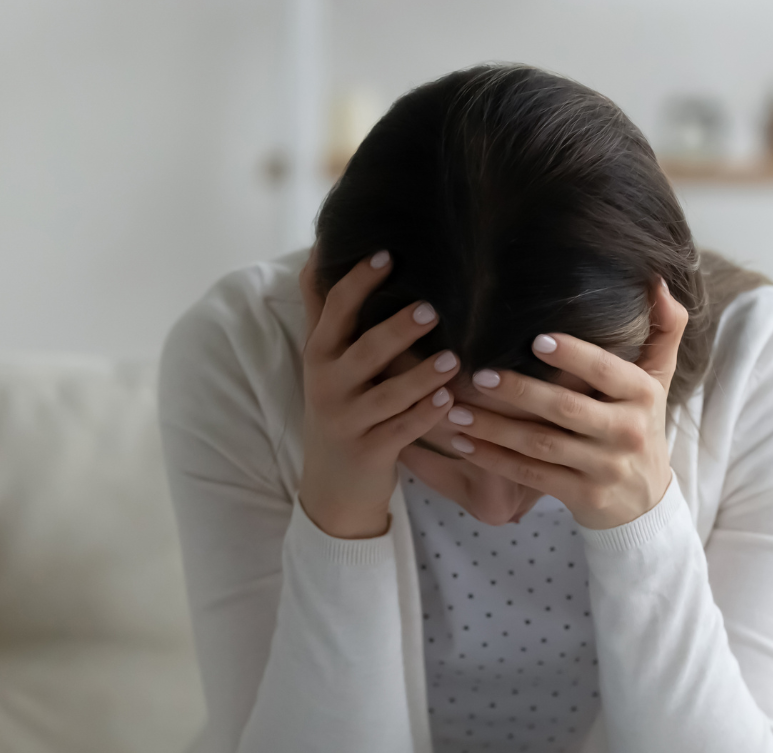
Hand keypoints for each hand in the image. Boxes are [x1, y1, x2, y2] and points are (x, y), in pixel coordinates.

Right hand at [297, 250, 458, 538]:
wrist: (331, 485)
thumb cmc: (339, 406)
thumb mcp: (326, 359)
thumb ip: (324, 308)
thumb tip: (320, 248)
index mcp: (320, 354)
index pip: (335, 310)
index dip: (358, 282)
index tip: (388, 255)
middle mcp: (328, 384)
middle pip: (364, 351)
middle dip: (396, 330)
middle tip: (432, 309)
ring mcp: (348, 421)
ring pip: (387, 395)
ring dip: (420, 377)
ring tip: (452, 358)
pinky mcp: (369, 452)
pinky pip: (401, 431)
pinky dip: (424, 416)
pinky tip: (448, 402)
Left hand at [439, 277, 686, 529]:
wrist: (645, 500)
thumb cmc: (641, 425)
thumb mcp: (659, 379)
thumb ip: (665, 329)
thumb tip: (657, 280)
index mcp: (643, 395)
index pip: (607, 371)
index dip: (574, 356)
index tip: (535, 339)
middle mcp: (627, 431)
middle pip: (566, 409)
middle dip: (519, 391)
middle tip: (479, 375)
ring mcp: (605, 467)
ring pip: (542, 444)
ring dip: (495, 428)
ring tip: (456, 410)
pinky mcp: (583, 496)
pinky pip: (531, 475)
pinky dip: (494, 461)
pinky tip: (464, 444)